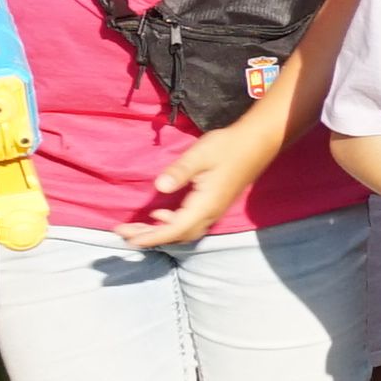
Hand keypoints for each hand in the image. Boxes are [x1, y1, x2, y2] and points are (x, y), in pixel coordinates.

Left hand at [122, 112, 290, 248]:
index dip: (149, 236)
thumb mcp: (200, 155)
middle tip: (122, 233)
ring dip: (160, 232)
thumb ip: (179, 171)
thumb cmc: (228, 147)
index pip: (173, 229)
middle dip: (149, 237)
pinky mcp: (214, 204)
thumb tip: (159, 187)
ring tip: (137, 227)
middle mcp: (210, 213)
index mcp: (205, 205)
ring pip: (184, 232)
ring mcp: (214, 210)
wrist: (258, 143)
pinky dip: (172, 224)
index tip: (126, 237)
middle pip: (177, 236)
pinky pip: (190, 224)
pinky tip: (160, 214)